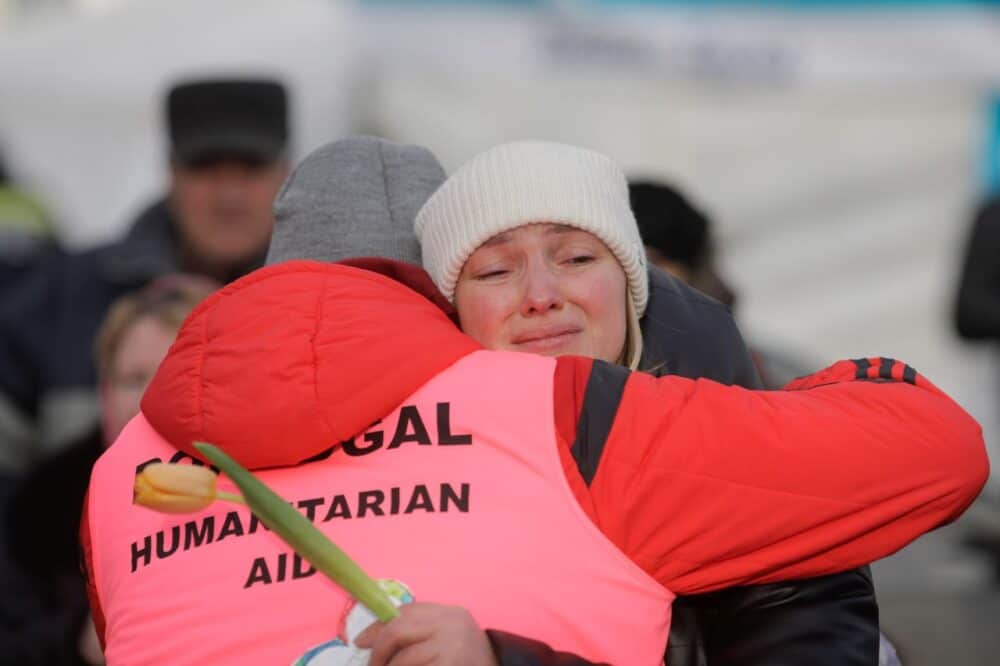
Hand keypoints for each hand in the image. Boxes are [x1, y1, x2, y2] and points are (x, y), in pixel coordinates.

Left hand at [354, 603, 497, 665]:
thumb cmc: (465, 656)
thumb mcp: (446, 634)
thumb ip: (418, 630)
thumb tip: (370, 638)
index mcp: (446, 613)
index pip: (404, 612)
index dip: (377, 627)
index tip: (360, 642)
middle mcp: (449, 625)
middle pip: (398, 631)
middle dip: (379, 651)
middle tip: (373, 665)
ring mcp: (450, 648)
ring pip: (404, 659)